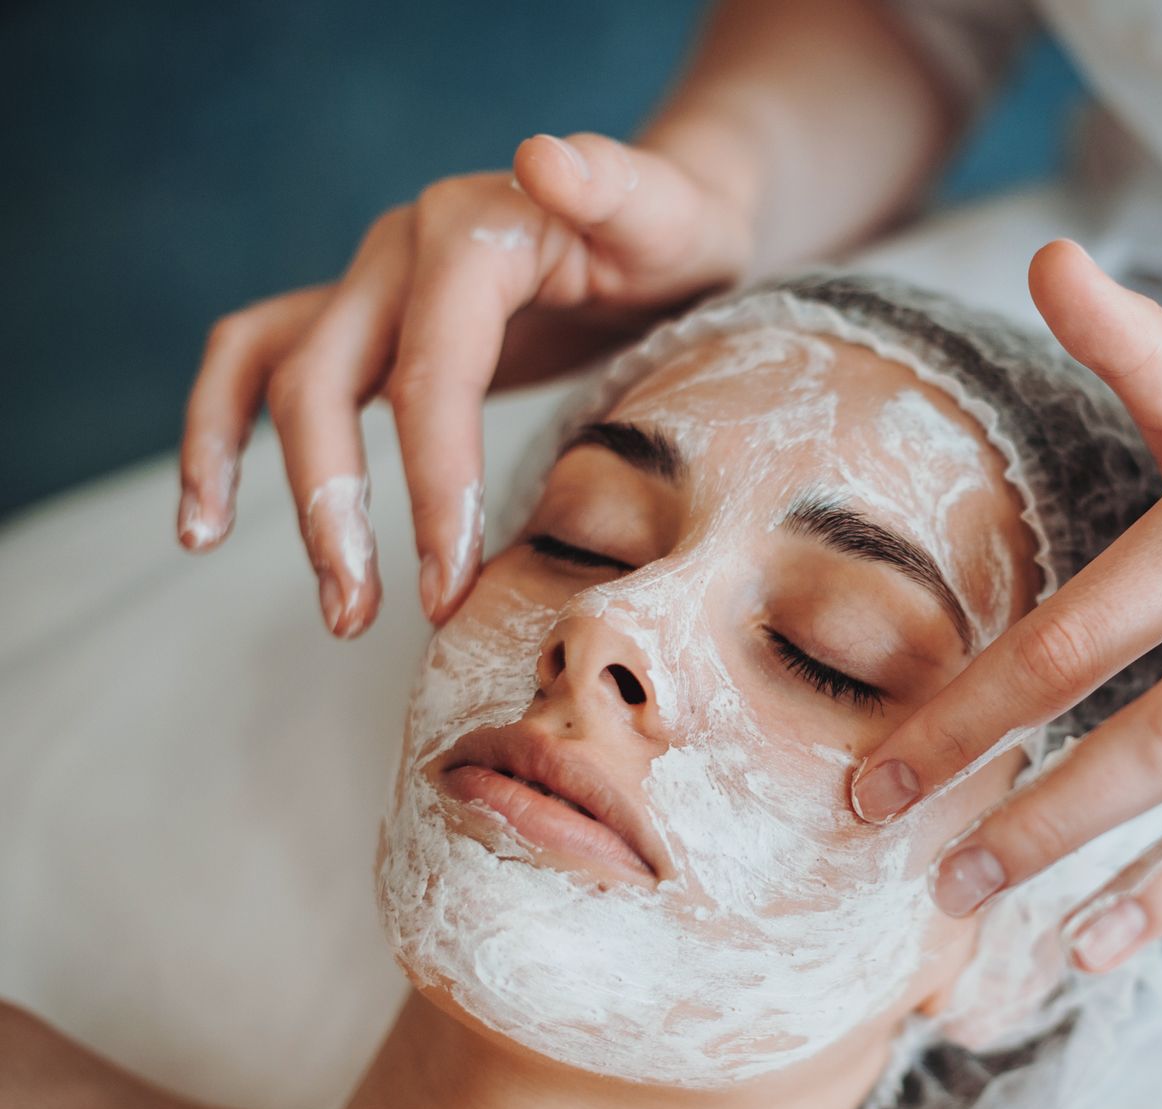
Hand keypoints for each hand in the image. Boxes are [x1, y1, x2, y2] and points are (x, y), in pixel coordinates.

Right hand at [178, 132, 751, 635]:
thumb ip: (616, 185)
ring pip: (274, 378)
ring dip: (264, 486)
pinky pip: (262, 367)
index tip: (448, 584)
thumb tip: (544, 156)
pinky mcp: (363, 318)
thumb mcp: (668, 211)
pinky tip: (205, 521)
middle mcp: (397, 249)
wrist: (662, 223)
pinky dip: (219, 435)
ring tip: (307, 593)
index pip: (429, 375)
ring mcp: (370, 281)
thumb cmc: (675, 233)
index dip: (431, 484)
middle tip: (361, 617)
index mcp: (467, 233)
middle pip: (323, 380)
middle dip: (333, 507)